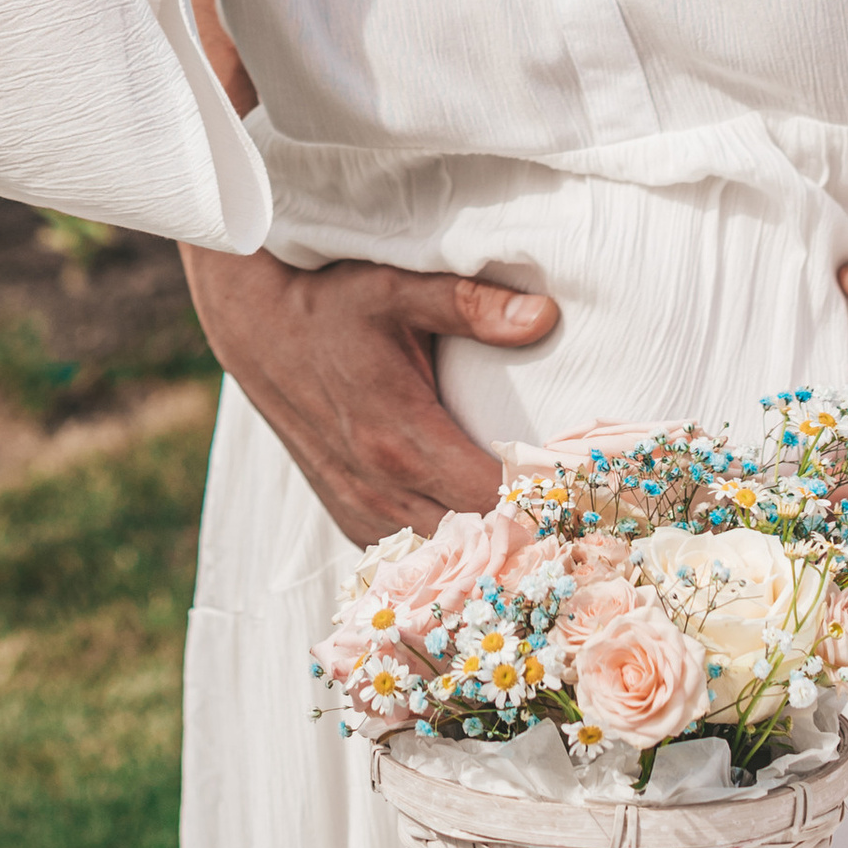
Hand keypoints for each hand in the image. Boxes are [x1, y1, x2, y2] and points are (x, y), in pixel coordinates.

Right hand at [182, 242, 559, 541]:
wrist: (254, 326)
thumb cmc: (330, 303)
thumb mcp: (399, 288)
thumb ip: (473, 304)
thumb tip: (545, 316)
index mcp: (401, 437)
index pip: (495, 499)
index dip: (547, 503)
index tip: (592, 496)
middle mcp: (378, 486)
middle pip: (473, 544)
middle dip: (527, 537)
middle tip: (583, 525)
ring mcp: (357, 505)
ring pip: (438, 560)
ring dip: (485, 553)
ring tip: (541, 538)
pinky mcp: (344, 510)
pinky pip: (403, 554)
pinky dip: (441, 554)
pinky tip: (476, 539)